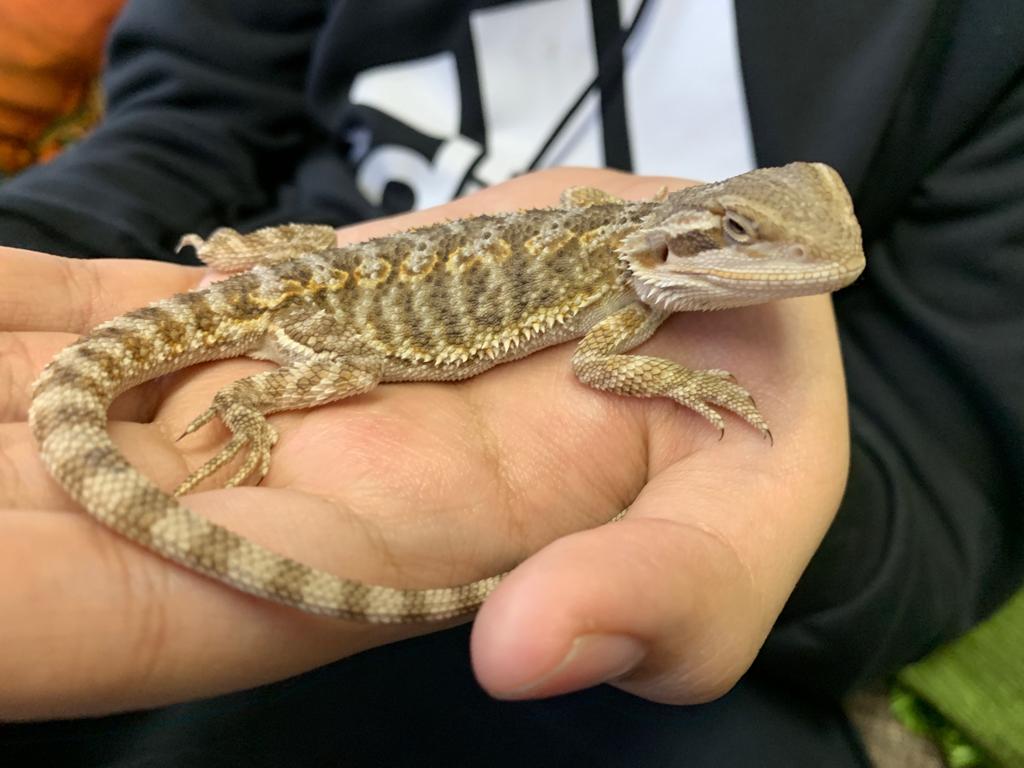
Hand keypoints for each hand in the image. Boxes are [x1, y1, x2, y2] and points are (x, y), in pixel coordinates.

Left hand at [0, 168, 849, 718]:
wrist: (717, 274)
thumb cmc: (757, 406)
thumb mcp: (755, 515)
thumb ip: (668, 599)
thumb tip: (527, 652)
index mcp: (413, 556)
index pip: (195, 603)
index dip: (41, 611)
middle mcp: (325, 482)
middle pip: (95, 508)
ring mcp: (300, 383)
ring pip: (103, 399)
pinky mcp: (305, 299)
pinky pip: (156, 305)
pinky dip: (46, 303)